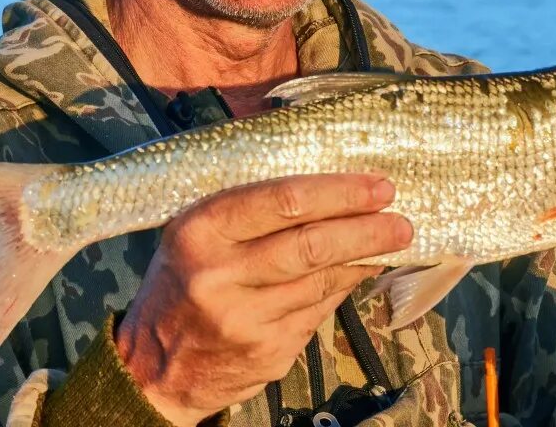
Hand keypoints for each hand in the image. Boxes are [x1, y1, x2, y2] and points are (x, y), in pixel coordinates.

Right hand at [114, 173, 411, 425]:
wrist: (153, 370)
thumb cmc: (181, 283)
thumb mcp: (194, 234)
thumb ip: (247, 210)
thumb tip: (327, 185)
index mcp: (199, 231)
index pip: (282, 201)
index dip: (338, 192)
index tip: (377, 186)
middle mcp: (220, 275)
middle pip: (311, 244)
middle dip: (367, 228)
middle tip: (401, 218)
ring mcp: (246, 319)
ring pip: (324, 279)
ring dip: (365, 257)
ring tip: (393, 240)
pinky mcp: (268, 352)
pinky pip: (320, 309)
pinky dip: (344, 286)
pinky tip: (360, 270)